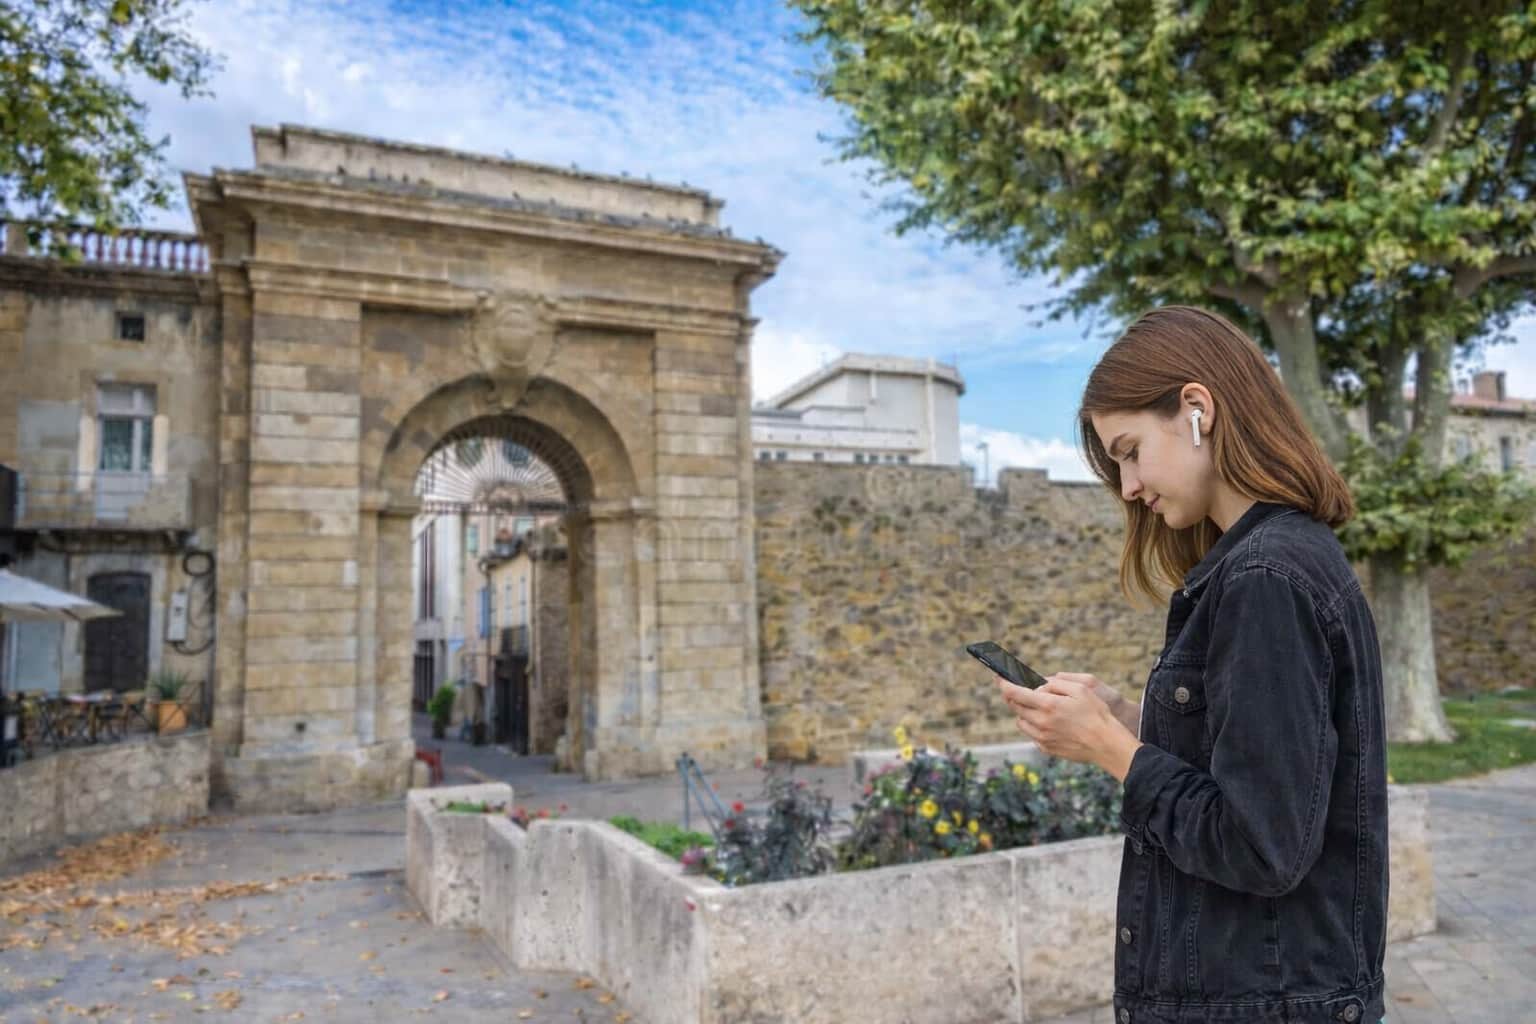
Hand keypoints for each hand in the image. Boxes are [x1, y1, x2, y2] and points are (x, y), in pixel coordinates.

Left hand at [995, 673, 1141, 780]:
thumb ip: (1056, 683)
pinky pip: (1032, 735)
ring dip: (1024, 712)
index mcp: (1048, 705)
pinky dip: (1034, 727)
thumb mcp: (1081, 689)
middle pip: (1015, 707)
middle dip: (1014, 696)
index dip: (1003, 684)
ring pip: (1021, 722)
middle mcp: (1041, 722)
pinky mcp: (1046, 749)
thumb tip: (1039, 685)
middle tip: (1019, 690)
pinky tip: (1048, 723)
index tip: (998, 678)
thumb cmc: (1096, 714)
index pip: (1015, 693)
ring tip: (1039, 708)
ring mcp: (1042, 738)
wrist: (1106, 744)